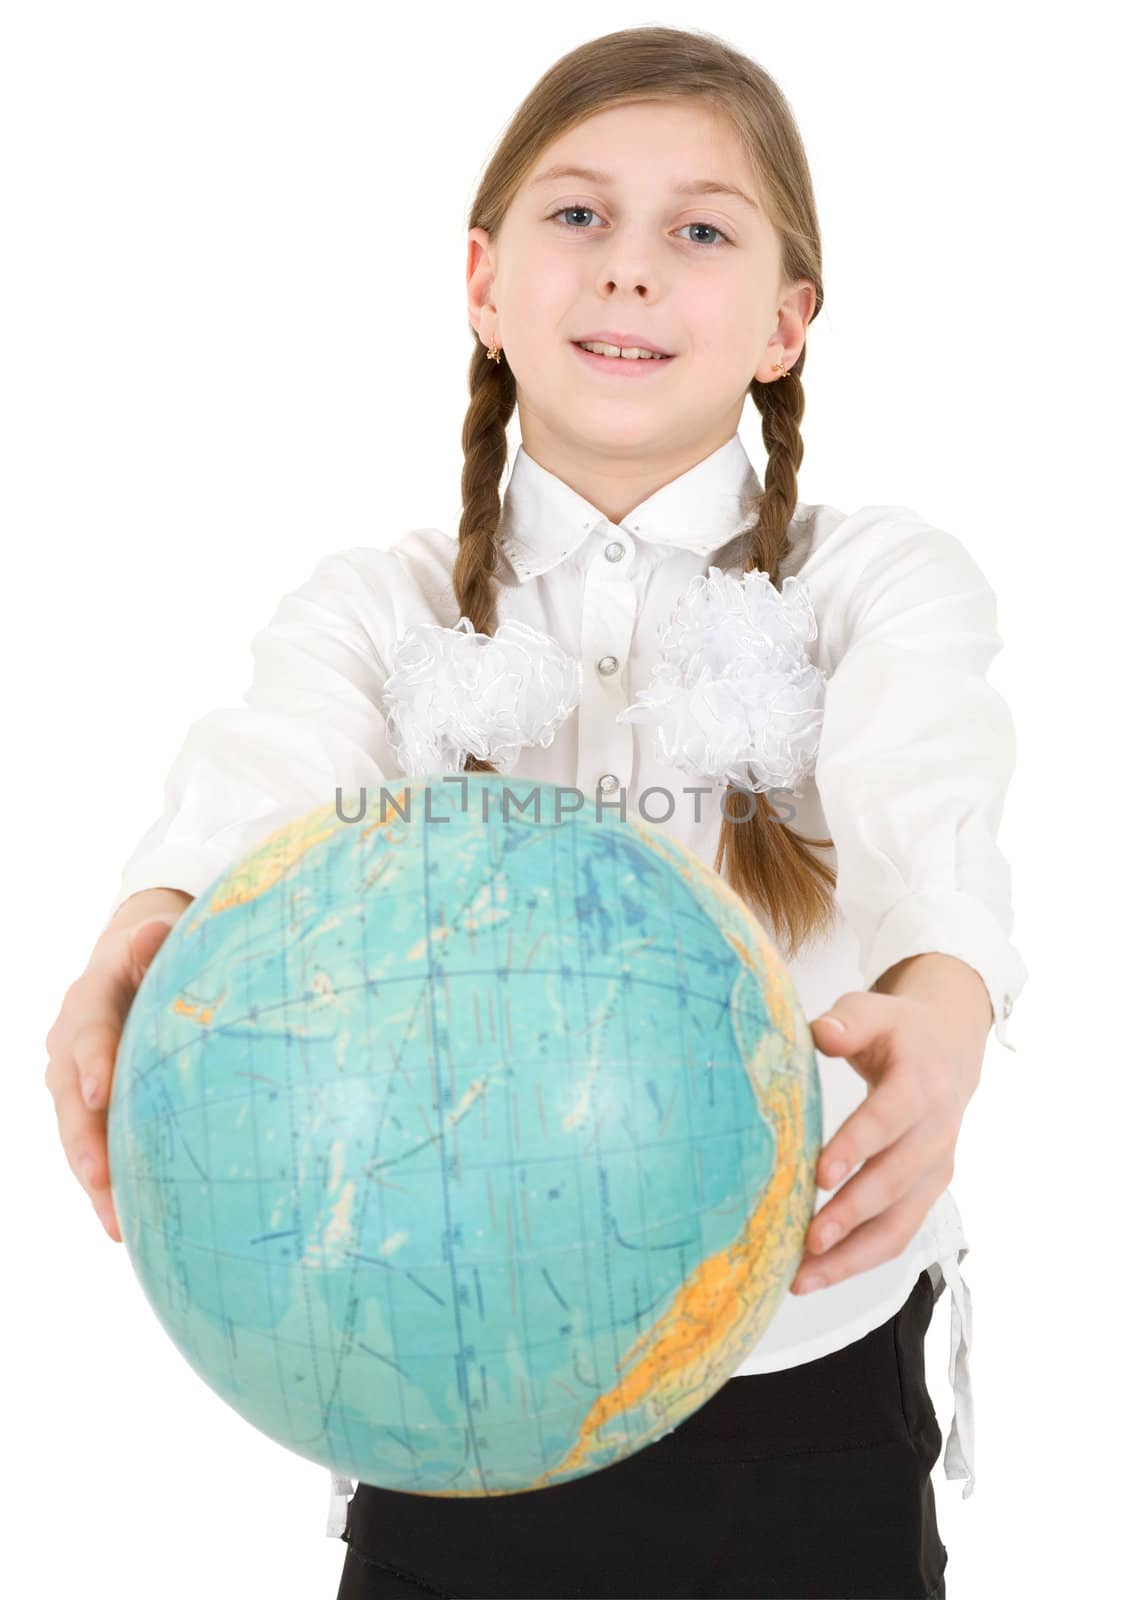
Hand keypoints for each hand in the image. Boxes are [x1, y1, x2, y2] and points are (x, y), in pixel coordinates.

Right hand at [44, 913, 182, 1241]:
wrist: (132, 957)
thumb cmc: (157, 950)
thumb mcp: (157, 939)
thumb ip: (153, 944)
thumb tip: (152, 931)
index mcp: (91, 1000)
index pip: (89, 1032)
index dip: (93, 1063)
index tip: (99, 1095)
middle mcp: (71, 1042)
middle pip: (71, 1096)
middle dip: (84, 1140)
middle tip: (100, 1179)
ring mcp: (73, 1076)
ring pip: (76, 1131)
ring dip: (93, 1177)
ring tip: (115, 1223)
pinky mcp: (86, 1105)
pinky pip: (92, 1144)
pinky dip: (105, 1181)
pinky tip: (123, 1223)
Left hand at [790, 989, 983, 1294]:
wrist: (949, 1047)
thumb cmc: (897, 1030)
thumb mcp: (873, 1010)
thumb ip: (848, 1021)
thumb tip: (823, 1034)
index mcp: (921, 1085)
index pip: (888, 1119)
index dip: (856, 1147)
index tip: (820, 1175)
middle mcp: (936, 1133)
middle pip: (895, 1181)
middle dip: (851, 1214)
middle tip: (808, 1239)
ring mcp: (935, 1169)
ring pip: (898, 1223)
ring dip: (852, 1255)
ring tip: (802, 1278)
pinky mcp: (926, 1191)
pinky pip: (896, 1234)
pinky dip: (859, 1259)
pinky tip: (817, 1274)